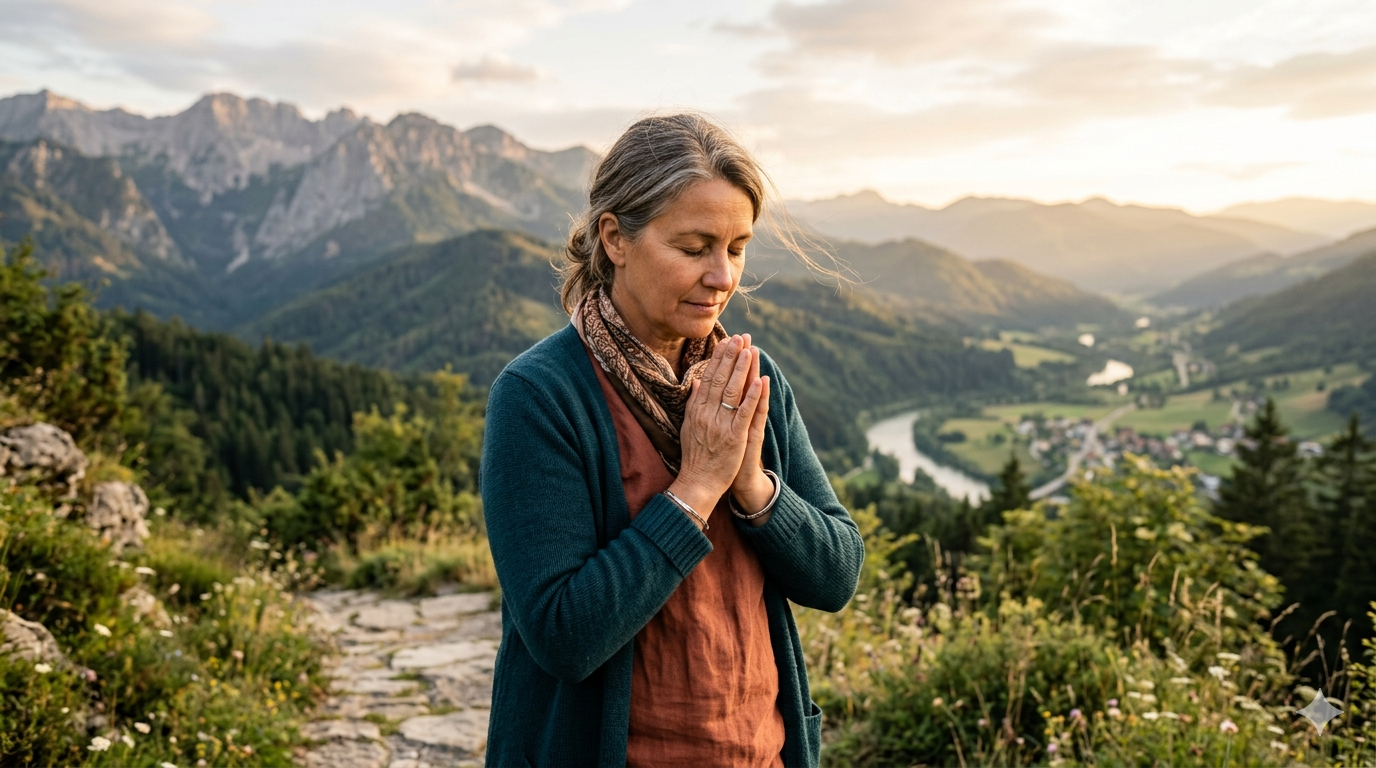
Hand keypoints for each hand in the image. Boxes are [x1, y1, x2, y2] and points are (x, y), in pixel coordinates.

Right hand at [667, 334, 766, 523]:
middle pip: (720, 379)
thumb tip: (696, 383)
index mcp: (697, 410)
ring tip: (749, 350)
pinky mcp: (735, 437)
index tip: (726, 342)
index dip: (718, 359)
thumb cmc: (695, 456)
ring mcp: (721, 425)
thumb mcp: (688, 426)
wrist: (698, 482)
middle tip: (739, 338)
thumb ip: (693, 404)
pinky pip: (744, 412)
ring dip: (742, 369)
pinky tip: (759, 380)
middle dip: (731, 357)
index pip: (708, 378)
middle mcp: (707, 414)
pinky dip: (752, 396)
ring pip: (733, 391)